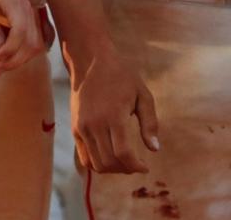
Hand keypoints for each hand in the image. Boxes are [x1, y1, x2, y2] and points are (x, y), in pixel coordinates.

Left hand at [0, 0, 44, 75]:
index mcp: (13, 1)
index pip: (21, 29)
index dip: (11, 48)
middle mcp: (26, 8)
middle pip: (31, 40)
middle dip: (15, 59)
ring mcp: (29, 14)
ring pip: (35, 44)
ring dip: (20, 59)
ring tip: (0, 68)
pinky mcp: (27, 21)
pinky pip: (33, 41)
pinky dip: (23, 53)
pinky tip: (9, 60)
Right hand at [68, 41, 158, 173]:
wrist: (91, 61)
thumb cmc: (121, 75)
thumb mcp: (142, 94)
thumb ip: (149, 122)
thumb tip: (155, 149)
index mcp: (114, 115)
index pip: (123, 153)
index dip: (136, 166)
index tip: (145, 167)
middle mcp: (95, 124)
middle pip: (110, 162)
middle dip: (126, 169)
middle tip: (136, 165)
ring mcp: (82, 127)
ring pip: (96, 163)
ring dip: (112, 169)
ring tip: (124, 162)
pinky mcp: (75, 128)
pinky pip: (84, 157)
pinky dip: (97, 164)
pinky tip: (109, 158)